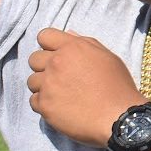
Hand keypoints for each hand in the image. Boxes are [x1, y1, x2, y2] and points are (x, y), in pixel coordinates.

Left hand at [26, 28, 144, 146]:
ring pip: (32, 81)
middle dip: (44, 66)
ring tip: (60, 94)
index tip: (57, 55)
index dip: (49, 45)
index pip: (44, 36)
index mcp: (72, 48)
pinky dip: (44, 104)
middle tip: (60, 77)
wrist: (118, 117)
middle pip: (34, 59)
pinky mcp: (45, 105)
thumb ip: (86, 44)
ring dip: (43, 86)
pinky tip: (59, 106)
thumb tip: (69, 34)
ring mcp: (48, 85)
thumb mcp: (108, 58)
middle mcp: (57, 63)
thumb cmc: (118, 87)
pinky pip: (33, 100)